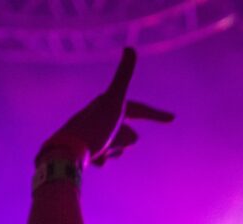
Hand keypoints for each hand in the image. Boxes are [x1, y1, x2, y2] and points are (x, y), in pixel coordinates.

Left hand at [38, 48, 173, 166]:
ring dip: (113, 150)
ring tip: (101, 148)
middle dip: (124, 139)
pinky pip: (104, 157)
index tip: (173, 119)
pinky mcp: (85, 150)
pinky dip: (102, 158)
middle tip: (111, 139)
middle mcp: (99, 117)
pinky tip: (94, 157)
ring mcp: (93, 134)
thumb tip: (130, 47)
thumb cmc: (95, 125)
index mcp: (107, 105)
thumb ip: (123, 75)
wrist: (69, 149)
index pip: (138, 109)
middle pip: (128, 133)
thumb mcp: (114, 100)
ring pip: (117, 147)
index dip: (155, 114)